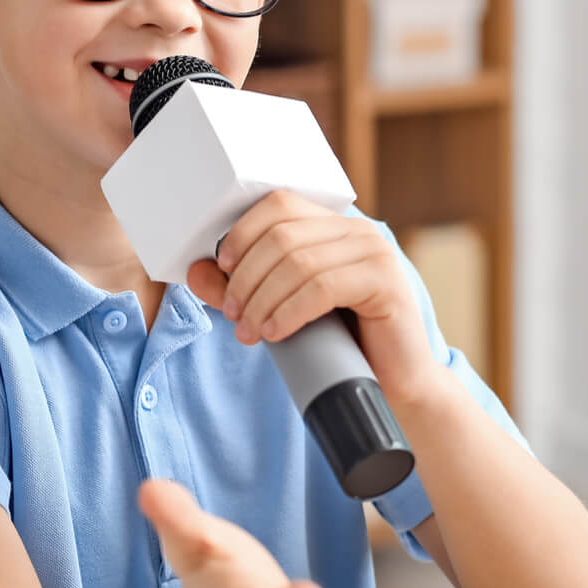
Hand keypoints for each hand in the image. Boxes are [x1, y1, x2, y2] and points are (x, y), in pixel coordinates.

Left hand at [186, 191, 447, 405]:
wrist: (393, 384)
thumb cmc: (336, 344)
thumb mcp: (277, 309)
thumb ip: (236, 289)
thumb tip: (195, 271)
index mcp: (332, 225)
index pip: (278, 203)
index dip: (242, 233)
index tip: (221, 269)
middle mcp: (357, 230)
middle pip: (282, 235)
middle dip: (247, 277)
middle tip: (233, 314)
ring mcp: (375, 252)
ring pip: (298, 262)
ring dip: (262, 299)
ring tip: (249, 331)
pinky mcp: (385, 282)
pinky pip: (323, 287)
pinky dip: (290, 311)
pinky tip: (275, 332)